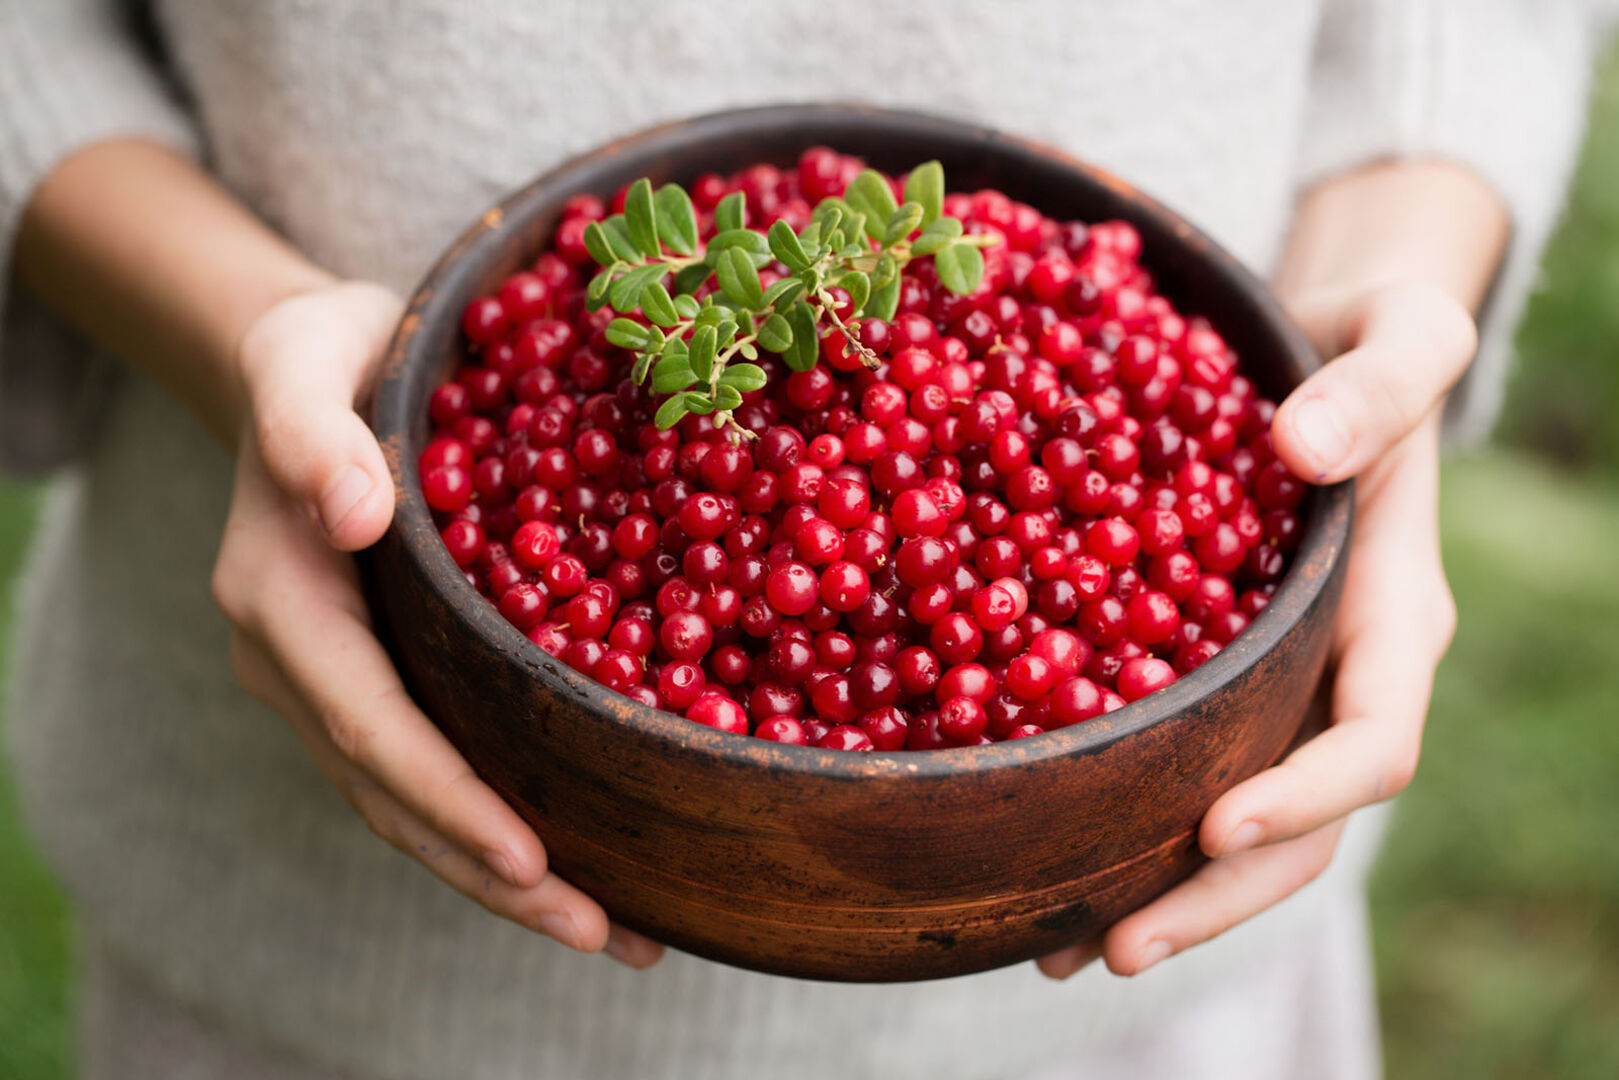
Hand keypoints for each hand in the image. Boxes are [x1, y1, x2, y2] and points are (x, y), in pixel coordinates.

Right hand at [210, 281, 662, 967]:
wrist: (307, 370)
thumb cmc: (324, 353)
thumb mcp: (304, 359)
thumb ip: (313, 431)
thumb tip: (354, 512)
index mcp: (283, 601)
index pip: (372, 724)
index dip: (449, 796)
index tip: (532, 855)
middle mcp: (301, 665)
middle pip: (398, 796)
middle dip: (497, 874)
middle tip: (608, 932)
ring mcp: (339, 683)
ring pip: (417, 805)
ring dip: (508, 878)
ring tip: (617, 928)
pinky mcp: (384, 679)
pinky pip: (437, 767)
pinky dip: (503, 822)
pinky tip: (585, 856)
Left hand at [1039, 282, 1470, 978]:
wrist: (1320, 355)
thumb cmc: (1368, 342)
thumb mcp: (1400, 333)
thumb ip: (1378, 385)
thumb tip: (1307, 449)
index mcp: (1391, 616)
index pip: (1372, 739)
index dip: (1305, 795)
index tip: (1217, 827)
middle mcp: (1334, 674)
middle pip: (1300, 825)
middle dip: (1214, 894)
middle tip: (1113, 945)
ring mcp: (1272, 685)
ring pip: (1230, 819)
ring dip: (1155, 890)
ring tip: (1059, 949)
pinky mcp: (1210, 673)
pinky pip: (1173, 759)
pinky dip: (1116, 815)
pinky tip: (1039, 857)